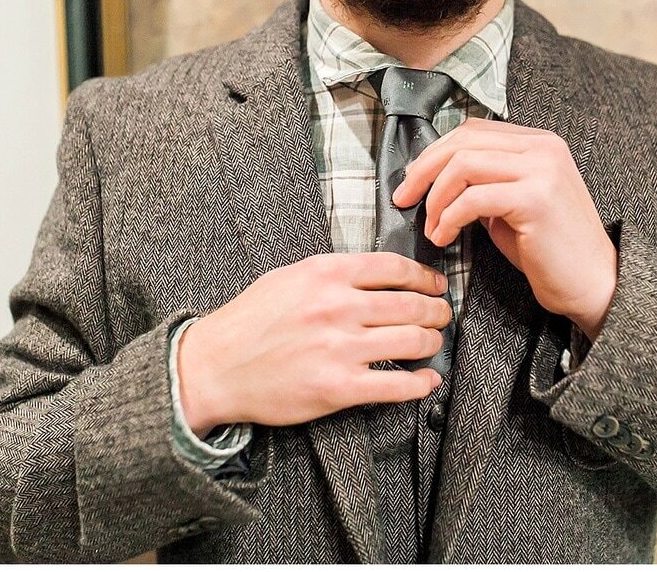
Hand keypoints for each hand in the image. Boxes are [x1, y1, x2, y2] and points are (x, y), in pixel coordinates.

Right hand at [176, 252, 451, 435]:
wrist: (214, 367)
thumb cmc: (248, 321)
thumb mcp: (288, 277)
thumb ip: (332, 273)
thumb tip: (376, 273)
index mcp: (325, 273)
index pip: (395, 268)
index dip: (425, 277)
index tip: (435, 284)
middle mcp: (337, 307)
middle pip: (412, 305)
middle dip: (436, 310)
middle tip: (442, 315)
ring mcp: (340, 348)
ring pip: (413, 341)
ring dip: (432, 343)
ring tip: (433, 344)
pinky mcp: (339, 388)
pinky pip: (397, 385)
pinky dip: (420, 383)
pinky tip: (427, 380)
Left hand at [392, 116, 616, 339]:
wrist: (594, 283)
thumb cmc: (549, 251)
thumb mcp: (512, 205)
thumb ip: (484, 182)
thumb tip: (435, 177)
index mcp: (539, 143)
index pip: (473, 131)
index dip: (435, 153)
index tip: (413, 181)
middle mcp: (543, 148)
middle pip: (463, 141)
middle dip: (424, 170)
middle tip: (405, 199)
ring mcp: (542, 170)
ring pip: (464, 164)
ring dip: (436, 198)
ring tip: (432, 227)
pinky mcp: (536, 199)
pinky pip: (474, 199)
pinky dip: (449, 218)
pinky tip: (444, 237)